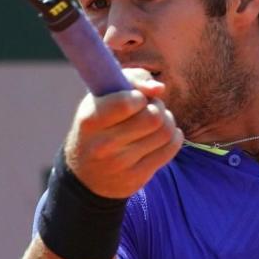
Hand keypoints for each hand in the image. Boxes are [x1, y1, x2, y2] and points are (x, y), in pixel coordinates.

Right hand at [64, 68, 182, 198]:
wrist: (85, 175)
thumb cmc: (98, 126)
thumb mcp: (100, 98)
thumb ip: (130, 80)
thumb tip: (159, 88)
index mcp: (90, 121)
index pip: (127, 103)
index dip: (140, 96)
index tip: (136, 99)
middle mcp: (104, 145)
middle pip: (153, 117)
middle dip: (157, 107)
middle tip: (150, 108)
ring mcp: (121, 164)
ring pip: (166, 132)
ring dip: (167, 120)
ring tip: (156, 120)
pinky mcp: (137, 177)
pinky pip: (171, 148)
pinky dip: (173, 136)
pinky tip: (161, 135)